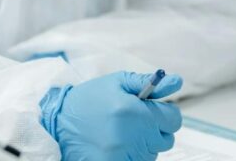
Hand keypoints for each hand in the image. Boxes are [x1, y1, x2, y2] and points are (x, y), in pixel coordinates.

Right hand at [40, 71, 182, 160]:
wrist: (58, 122)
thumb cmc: (90, 99)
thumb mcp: (118, 82)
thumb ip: (150, 83)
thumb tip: (177, 81)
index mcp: (135, 111)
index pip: (174, 119)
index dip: (165, 114)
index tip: (152, 112)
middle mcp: (132, 136)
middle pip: (166, 139)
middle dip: (155, 129)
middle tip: (135, 122)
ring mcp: (122, 155)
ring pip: (153, 153)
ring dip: (144, 144)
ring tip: (122, 133)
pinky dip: (132, 155)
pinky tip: (118, 145)